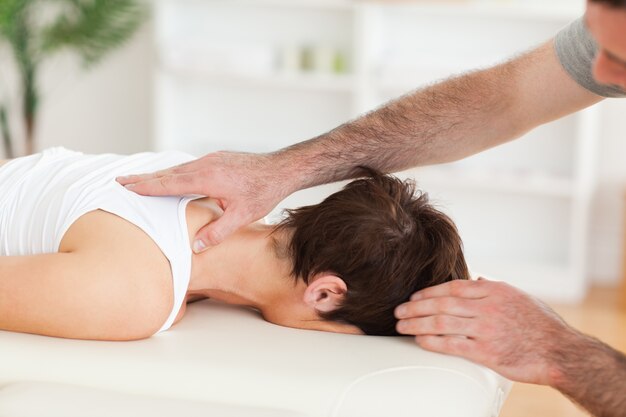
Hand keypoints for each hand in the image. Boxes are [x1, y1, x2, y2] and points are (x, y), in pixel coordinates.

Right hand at [116, 151, 291, 250]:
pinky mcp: (217, 159)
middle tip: (119, 181)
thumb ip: (217, 231)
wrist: (282, 169)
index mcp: (207, 177)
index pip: (169, 183)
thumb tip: (194, 246)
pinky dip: (173, 172)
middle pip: (167, 173)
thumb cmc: (264, 192)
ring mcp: (211, 159)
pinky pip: (188, 166)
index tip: (125, 187)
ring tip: (137, 180)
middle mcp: (205, 164)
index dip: (146, 186)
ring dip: (157, 174)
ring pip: (177, 168)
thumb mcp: (241, 216)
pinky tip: (169, 177)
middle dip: (143, 178)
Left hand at [394, 278, 577, 384]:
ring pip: (442, 322)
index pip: (452, 287)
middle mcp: (488, 307)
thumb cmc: (541, 324)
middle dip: (415, 307)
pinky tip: (419, 340)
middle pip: (441, 304)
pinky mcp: (487, 352)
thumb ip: (494, 288)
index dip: (428, 292)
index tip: (413, 297)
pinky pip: (452, 345)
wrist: (561, 351)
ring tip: (401, 326)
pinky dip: (432, 342)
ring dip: (417, 323)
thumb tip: (476, 279)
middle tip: (398, 311)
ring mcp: (487, 329)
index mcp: (494, 290)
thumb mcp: (519, 296)